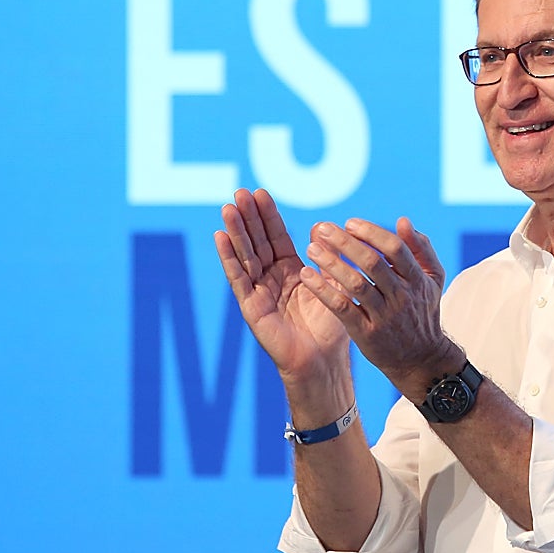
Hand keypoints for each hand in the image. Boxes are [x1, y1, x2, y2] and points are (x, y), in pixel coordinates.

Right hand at [214, 189, 350, 388]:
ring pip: (245, 255)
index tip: (260, 192)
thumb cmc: (332, 327)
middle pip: (257, 242)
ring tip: (228, 207)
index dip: (268, 216)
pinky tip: (220, 237)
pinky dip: (229, 257)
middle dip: (249, 217)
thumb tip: (322, 226)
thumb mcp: (333, 285)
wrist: (324, 361)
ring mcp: (259, 292)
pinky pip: (238, 278)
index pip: (276, 237)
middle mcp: (272, 279)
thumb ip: (327, 258)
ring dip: (236, 231)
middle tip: (239, 191)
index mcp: (292, 271)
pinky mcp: (251, 307)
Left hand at [299, 216, 460, 390]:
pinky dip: (324, 291)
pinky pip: (343, 308)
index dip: (371, 233)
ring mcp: (384, 316)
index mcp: (416, 279)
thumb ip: (421, 248)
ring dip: (331, 263)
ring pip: (356, 284)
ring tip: (311, 248)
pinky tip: (307, 276)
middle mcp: (402, 296)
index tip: (349, 223)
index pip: (394, 249)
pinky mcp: (367, 333)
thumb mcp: (432, 279)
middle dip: (345, 243)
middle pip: (372, 263)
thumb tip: (403, 221)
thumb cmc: (422, 311)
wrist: (421, 359)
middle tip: (322, 228)